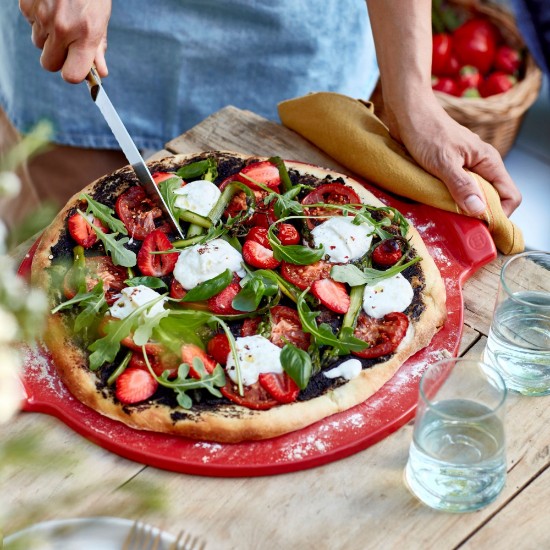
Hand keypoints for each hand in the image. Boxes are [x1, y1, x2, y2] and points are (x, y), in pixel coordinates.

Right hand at [19, 0, 111, 82]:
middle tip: (66, 44)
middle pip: (49, 64)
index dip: (72, 74)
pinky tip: (50, 5)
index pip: (71, 75)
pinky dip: (38, 18)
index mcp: (85, 36)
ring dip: (47, 37)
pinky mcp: (27, 5)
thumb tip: (100, 73)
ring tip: (60, 17)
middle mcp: (62, 29)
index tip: (75, 67)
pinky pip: (30, 23)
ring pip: (38, 43)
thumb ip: (98, 48)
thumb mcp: (101, 20)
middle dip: (57, 58)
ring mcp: (42, 17)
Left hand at [385, 91, 520, 216]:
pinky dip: (450, 200)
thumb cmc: (425, 132)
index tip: (479, 227)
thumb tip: (479, 210)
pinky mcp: (449, 168)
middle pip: (492, 198)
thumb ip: (461, 185)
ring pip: (473, 195)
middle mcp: (481, 165)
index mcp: (488, 161)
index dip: (499, 214)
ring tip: (447, 217)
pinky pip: (457, 190)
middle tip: (460, 227)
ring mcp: (465, 167)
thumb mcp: (443, 162)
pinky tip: (437, 205)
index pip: (510, 195)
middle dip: (479, 214)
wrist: (407, 112)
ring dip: (462, 208)